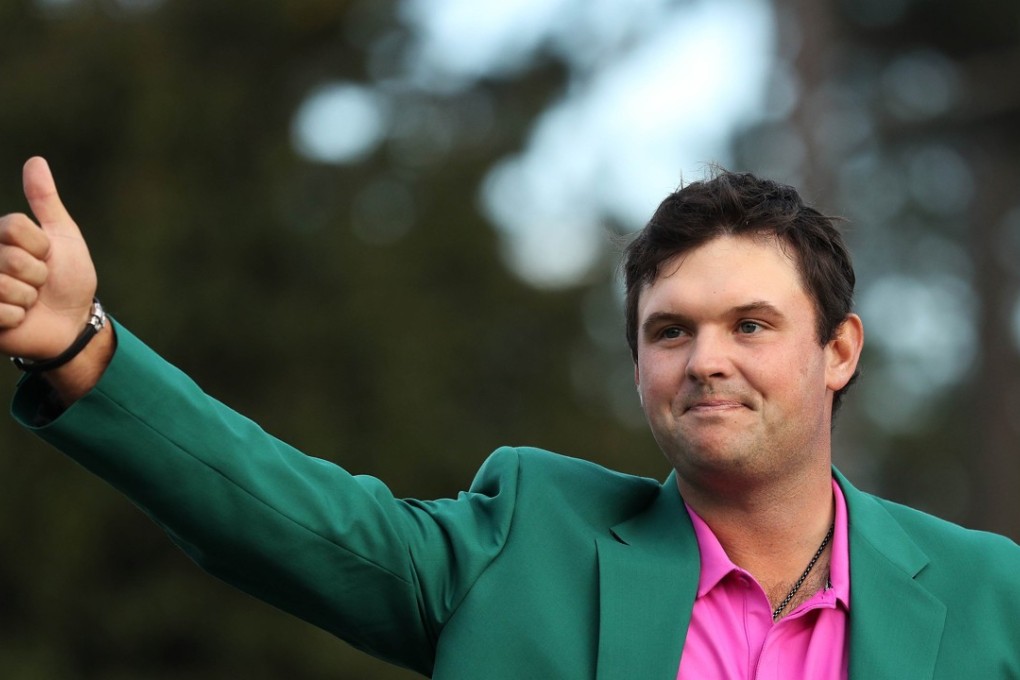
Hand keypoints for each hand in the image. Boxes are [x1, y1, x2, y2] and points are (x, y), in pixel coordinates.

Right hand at [0, 157, 97, 359]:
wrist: (72, 322)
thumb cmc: (69, 278)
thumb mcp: (63, 236)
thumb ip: (45, 200)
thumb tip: (35, 160)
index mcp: (0, 236)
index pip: (14, 227)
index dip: (40, 246)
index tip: (47, 257)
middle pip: (10, 257)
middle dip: (36, 275)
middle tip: (40, 284)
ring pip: (3, 285)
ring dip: (27, 299)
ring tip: (29, 302)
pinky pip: (0, 312)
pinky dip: (16, 318)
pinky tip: (18, 319)